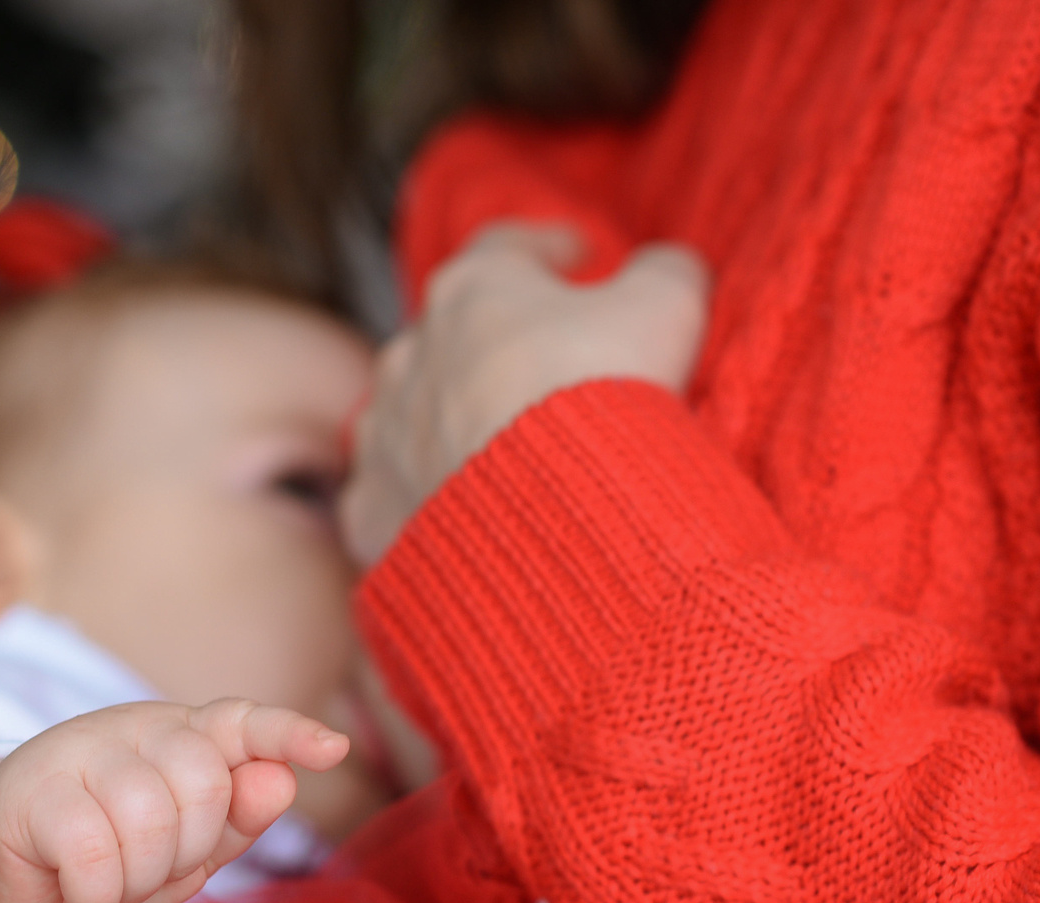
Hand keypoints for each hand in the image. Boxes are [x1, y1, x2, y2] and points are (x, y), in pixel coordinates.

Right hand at [0, 699, 347, 902]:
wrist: (15, 889)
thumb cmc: (114, 864)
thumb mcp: (187, 853)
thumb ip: (236, 818)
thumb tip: (280, 780)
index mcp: (183, 736)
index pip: (240, 721)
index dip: (286, 734)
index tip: (333, 749)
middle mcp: (134, 728)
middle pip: (203, 783)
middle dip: (187, 851)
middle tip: (146, 869)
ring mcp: (78, 750)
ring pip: (148, 821)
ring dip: (137, 879)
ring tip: (110, 883)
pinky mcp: (30, 788)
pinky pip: (93, 853)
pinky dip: (95, 895)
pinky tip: (77, 893)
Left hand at [340, 225, 710, 563]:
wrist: (552, 514)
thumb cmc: (603, 392)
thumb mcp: (665, 305)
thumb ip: (664, 271)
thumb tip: (665, 267)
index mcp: (470, 291)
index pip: (505, 249)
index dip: (546, 248)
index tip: (576, 256)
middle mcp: (410, 356)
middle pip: (451, 337)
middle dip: (494, 348)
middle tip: (545, 370)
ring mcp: (385, 436)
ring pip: (413, 418)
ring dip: (452, 425)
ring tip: (502, 453)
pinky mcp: (374, 511)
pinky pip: (393, 498)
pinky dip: (424, 501)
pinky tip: (460, 518)